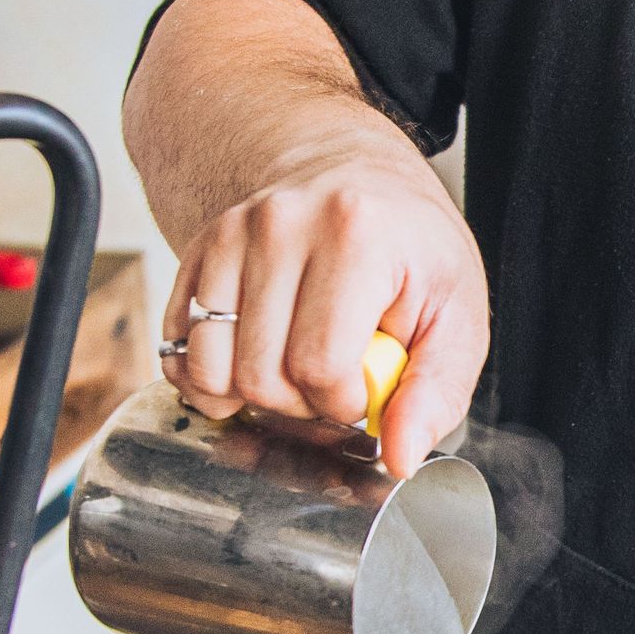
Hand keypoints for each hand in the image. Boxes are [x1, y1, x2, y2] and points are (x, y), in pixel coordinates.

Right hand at [160, 144, 489, 479]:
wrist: (356, 176)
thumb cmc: (410, 246)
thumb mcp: (456, 311)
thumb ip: (437, 390)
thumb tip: (402, 457)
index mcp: (357, 234)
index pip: (320, 365)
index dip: (344, 401)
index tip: (366, 385)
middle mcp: (284, 224)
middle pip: (260, 376)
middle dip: (300, 403)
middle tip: (334, 374)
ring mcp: (233, 232)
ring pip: (210, 370)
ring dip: (251, 393)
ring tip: (295, 362)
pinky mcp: (200, 248)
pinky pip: (178, 348)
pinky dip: (210, 376)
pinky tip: (254, 356)